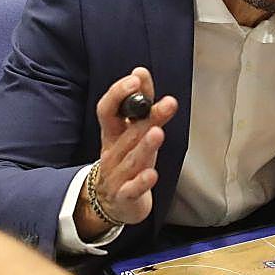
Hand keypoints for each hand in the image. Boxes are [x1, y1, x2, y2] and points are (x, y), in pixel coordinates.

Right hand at [79, 66, 176, 239]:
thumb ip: (139, 104)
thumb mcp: (131, 132)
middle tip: (167, 102)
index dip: (120, 93)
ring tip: (157, 133)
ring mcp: (117, 175)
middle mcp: (112, 153)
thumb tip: (141, 72)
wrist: (112, 203)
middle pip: (128, 132)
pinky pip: (132, 189)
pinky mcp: (125, 197)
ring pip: (131, 159)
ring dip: (144, 146)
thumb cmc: (126, 161)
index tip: (137, 79)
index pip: (108, 110)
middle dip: (147, 117)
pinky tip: (152, 174)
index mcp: (112, 134)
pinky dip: (141, 182)